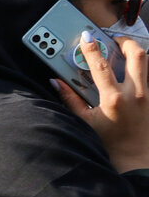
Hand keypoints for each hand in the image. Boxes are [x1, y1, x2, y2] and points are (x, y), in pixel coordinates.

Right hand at [56, 36, 148, 172]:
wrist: (134, 159)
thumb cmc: (109, 142)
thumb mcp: (85, 121)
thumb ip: (70, 100)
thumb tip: (57, 83)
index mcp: (113, 99)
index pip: (101, 66)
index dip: (92, 49)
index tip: (88, 38)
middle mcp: (135, 93)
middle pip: (136, 54)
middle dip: (124, 42)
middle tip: (113, 40)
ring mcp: (147, 95)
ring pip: (147, 61)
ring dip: (136, 52)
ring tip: (124, 50)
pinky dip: (143, 67)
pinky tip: (133, 70)